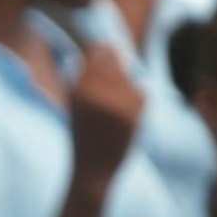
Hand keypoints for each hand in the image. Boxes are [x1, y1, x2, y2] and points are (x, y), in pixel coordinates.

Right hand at [70, 45, 142, 181]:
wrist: (93, 170)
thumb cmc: (82, 134)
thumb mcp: (74, 101)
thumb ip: (84, 75)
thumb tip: (105, 46)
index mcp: (80, 89)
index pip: (98, 52)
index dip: (102, 50)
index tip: (103, 53)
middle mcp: (99, 93)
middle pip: (115, 60)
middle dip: (115, 66)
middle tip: (109, 87)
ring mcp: (120, 103)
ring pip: (130, 78)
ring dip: (125, 87)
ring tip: (114, 109)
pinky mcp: (136, 114)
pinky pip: (142, 94)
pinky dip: (136, 102)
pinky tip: (125, 118)